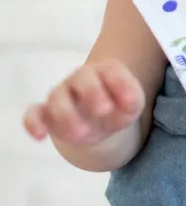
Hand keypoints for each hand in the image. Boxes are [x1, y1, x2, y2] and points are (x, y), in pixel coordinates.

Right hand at [24, 59, 144, 146]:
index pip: (112, 70)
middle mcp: (81, 78)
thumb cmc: (118, 105)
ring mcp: (62, 94)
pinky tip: (40, 135)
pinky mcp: (47, 113)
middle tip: (104, 111)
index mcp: (106, 72)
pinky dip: (33, 123)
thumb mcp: (132, 104)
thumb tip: (131, 101)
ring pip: (58, 98)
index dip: (120, 83)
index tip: (131, 102)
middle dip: (92, 92)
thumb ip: (133, 99)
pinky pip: (34, 114)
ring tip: (82, 133)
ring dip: (67, 115)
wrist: (101, 119)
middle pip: (82, 77)